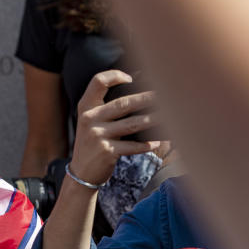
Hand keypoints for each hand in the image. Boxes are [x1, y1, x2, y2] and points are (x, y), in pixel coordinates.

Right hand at [69, 69, 163, 185]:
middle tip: (165, 94)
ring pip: (133, 124)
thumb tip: (139, 93)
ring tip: (168, 116)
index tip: (131, 78)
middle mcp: (90, 119)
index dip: (115, 75)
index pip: (98, 82)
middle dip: (148, 98)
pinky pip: (132, 146)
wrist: (81, 172)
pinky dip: (146, 145)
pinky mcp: (106, 151)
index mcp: (86, 107)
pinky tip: (156, 141)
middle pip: (124, 103)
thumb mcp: (90, 122)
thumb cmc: (92, 143)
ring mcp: (97, 135)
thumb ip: (105, 108)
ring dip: (153, 120)